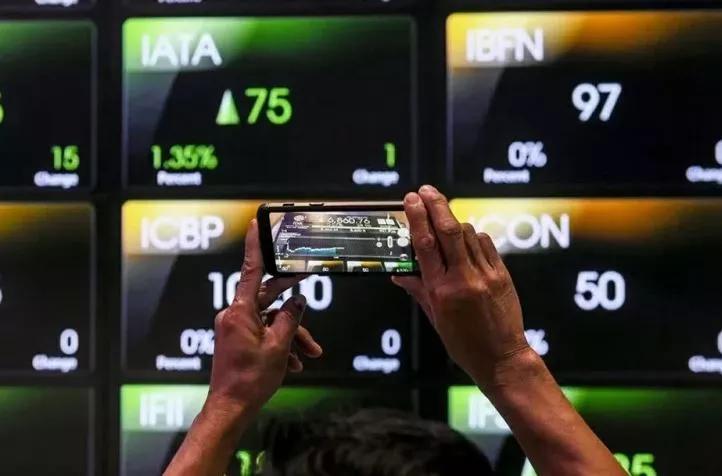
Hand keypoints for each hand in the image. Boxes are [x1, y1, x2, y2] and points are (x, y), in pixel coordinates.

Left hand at [207, 219, 322, 412]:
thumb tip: (298, 301)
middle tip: (307, 282)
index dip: (255, 245)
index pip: (250, 270)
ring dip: (291, 334)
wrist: (231, 407)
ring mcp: (235, 327)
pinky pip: (264, 332)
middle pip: (267, 296)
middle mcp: (234, 315)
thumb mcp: (279, 347)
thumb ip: (291, 319)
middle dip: (292, 304)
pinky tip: (294, 361)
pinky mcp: (238, 339)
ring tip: (310, 352)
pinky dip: (281, 343)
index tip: (255, 224)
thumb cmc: (250, 380)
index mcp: (239, 311)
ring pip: (270, 319)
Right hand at [393, 185, 529, 389]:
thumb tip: (401, 274)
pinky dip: (474, 237)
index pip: (426, 245)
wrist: (502, 358)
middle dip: (436, 205)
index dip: (417, 218)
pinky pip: (486, 245)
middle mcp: (464, 279)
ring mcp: (486, 275)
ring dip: (454, 223)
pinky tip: (467, 240)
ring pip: (469, 234)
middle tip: (426, 190)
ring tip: (444, 221)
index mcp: (442, 291)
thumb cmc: (464, 343)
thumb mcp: (435, 319)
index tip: (411, 200)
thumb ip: (419, 290)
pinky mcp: (502, 275)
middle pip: (449, 230)